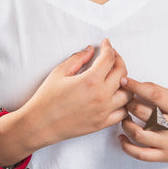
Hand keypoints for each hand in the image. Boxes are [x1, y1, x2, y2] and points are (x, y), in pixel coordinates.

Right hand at [0, 39, 129, 163]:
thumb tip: (90, 50)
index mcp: (90, 81)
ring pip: (128, 93)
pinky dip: (123, 103)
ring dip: (124, 81)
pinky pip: (122, 112)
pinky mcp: (102, 123)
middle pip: (122, 72)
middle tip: (111, 56)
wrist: (40, 124)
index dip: (109, 47)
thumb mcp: (59, 72)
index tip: (106, 44)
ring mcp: (104, 111)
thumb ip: (78, 59)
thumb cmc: (47, 99)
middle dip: (118, 60)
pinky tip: (116, 96)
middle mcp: (101, 96)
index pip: (109, 58)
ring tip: (115, 76)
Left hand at [119, 79, 167, 165]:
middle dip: (129, 104)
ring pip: (139, 134)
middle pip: (143, 114)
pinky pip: (140, 154)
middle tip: (125, 101)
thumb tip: (135, 85)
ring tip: (124, 117)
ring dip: (125, 124)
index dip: (137, 87)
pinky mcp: (162, 156)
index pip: (155, 95)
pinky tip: (122, 137)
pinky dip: (127, 146)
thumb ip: (159, 92)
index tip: (125, 81)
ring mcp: (167, 143)